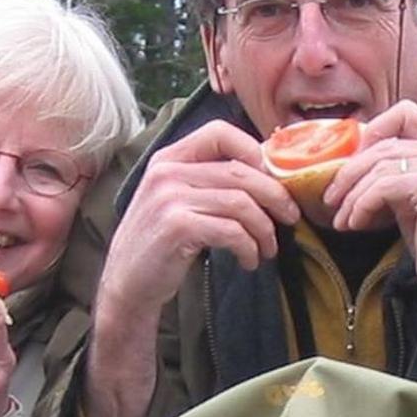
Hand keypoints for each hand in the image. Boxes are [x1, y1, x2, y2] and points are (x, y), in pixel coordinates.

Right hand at [96, 120, 299, 322]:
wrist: (126, 284)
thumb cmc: (159, 243)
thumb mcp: (174, 200)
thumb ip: (206, 181)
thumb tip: (265, 172)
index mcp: (168, 158)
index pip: (220, 132)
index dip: (255, 150)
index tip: (273, 178)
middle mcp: (167, 172)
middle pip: (240, 171)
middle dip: (275, 196)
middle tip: (290, 217)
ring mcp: (169, 198)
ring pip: (241, 203)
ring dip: (264, 229)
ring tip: (268, 248)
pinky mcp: (177, 226)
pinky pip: (231, 231)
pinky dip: (249, 248)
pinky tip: (249, 260)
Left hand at [325, 102, 416, 330]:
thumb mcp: (414, 194)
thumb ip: (397, 168)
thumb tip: (351, 155)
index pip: (404, 112)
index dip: (372, 131)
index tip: (352, 162)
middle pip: (384, 144)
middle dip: (350, 172)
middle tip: (332, 199)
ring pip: (379, 167)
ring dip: (352, 196)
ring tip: (343, 219)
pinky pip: (382, 187)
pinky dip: (361, 206)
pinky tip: (356, 224)